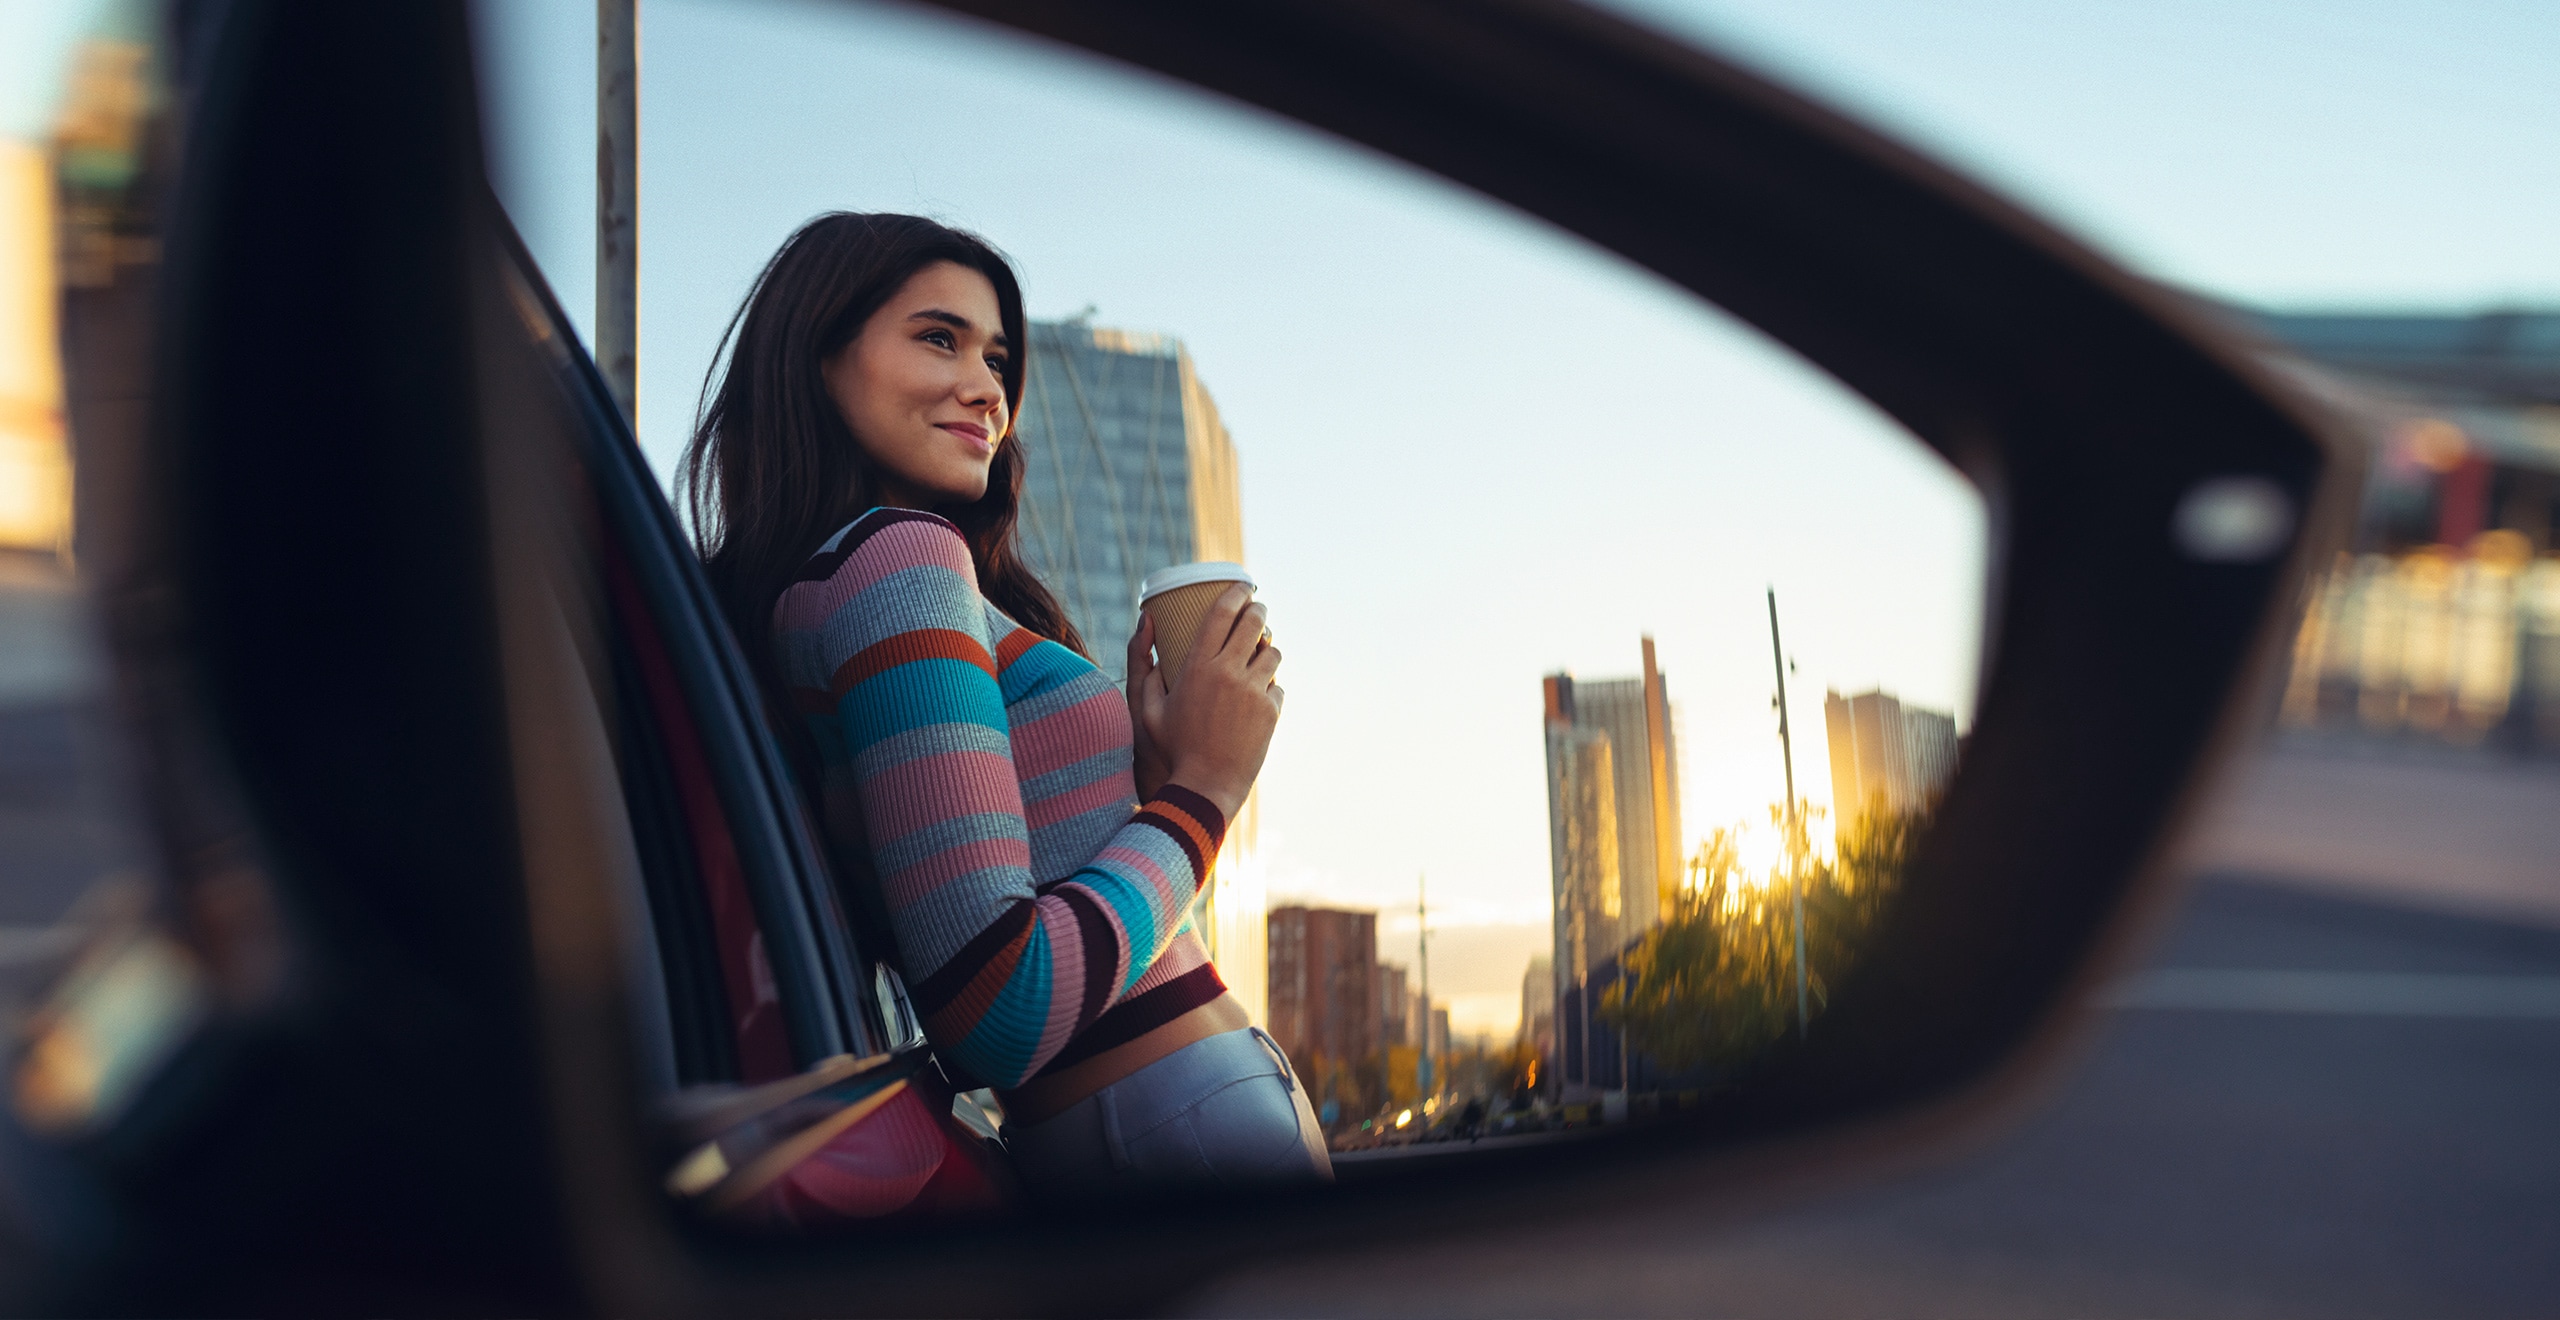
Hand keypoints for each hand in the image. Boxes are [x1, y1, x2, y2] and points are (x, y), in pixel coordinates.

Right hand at [1125, 584, 1281, 821]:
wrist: (1204, 787)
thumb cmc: (1170, 749)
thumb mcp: (1146, 707)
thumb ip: (1142, 664)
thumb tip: (1147, 622)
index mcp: (1198, 667)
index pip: (1222, 613)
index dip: (1235, 593)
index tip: (1242, 585)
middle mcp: (1229, 674)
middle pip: (1254, 624)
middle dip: (1258, 610)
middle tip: (1256, 609)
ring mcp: (1254, 692)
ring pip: (1273, 653)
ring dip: (1267, 649)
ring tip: (1259, 652)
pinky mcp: (1271, 712)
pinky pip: (1278, 687)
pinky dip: (1269, 687)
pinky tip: (1259, 693)